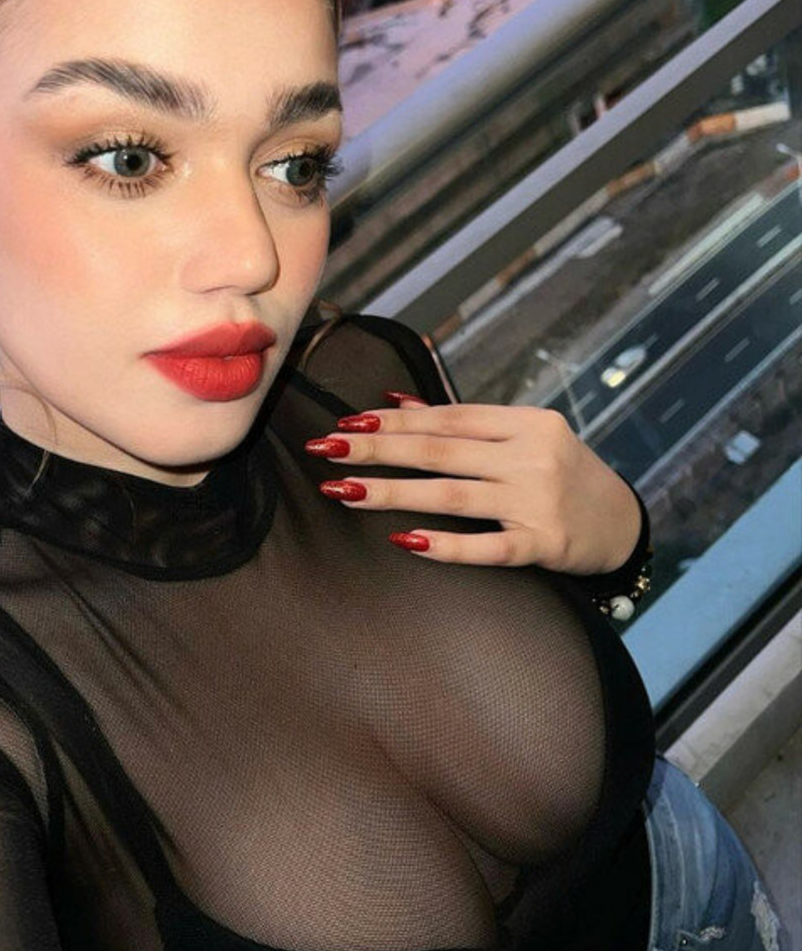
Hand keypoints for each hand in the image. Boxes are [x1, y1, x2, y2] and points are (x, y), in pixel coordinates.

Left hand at [304, 393, 641, 573]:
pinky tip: (405, 541)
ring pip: (452, 495)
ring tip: (342, 490)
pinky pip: (488, 547)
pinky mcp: (546, 543)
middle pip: (440, 452)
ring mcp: (539, 500)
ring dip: (392, 493)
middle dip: (377, 449)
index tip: (346, 424)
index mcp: (525, 422)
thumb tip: (394, 404)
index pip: (447, 419)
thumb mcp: (523, 439)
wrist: (626, 524)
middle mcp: (532, 455)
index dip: (393, 422)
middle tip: (325, 448)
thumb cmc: (562, 475)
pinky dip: (446, 544)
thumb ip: (462, 424)